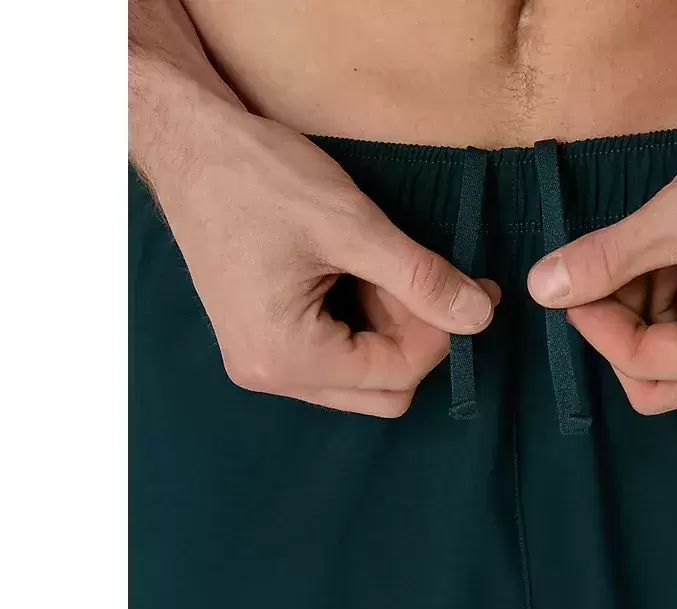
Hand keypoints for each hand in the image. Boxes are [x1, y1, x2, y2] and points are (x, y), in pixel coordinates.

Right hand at [151, 111, 498, 416]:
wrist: (190, 144)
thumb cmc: (260, 179)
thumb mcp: (353, 226)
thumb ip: (421, 278)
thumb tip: (481, 316)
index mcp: (285, 357)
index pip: (395, 377)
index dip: (442, 335)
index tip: (473, 289)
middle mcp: (269, 374)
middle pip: (380, 390)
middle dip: (418, 337)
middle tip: (432, 278)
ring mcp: (262, 359)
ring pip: (360, 374)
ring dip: (391, 327)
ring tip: (389, 265)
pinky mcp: (263, 337)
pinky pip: (334, 352)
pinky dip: (363, 319)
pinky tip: (362, 270)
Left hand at [527, 105, 676, 414]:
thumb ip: (607, 257)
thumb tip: (543, 288)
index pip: (645, 366)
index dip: (596, 326)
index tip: (570, 282)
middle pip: (658, 380)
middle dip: (620, 329)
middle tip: (603, 275)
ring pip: (672, 356)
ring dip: (641, 311)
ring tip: (643, 251)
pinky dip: (666, 299)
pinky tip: (664, 254)